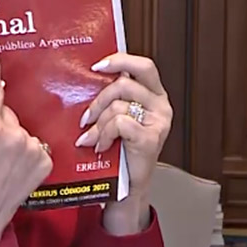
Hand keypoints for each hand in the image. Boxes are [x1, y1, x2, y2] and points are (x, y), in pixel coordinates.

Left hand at [74, 53, 172, 233]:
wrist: (127, 186)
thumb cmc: (120, 150)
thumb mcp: (117, 117)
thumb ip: (112, 98)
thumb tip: (84, 79)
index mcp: (155, 95)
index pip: (143, 66)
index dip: (121, 60)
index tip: (97, 66)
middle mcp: (161, 106)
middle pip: (125, 84)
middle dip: (98, 100)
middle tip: (85, 117)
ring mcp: (158, 123)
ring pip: (118, 106)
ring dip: (98, 123)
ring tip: (91, 138)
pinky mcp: (151, 139)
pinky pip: (119, 124)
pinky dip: (104, 134)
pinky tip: (100, 146)